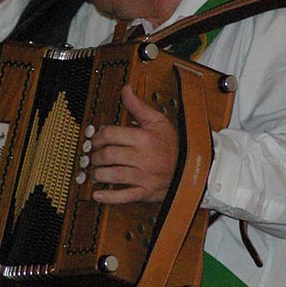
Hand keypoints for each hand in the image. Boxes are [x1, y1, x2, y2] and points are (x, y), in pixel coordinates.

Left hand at [88, 84, 178, 203]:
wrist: (193, 167)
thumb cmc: (173, 144)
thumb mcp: (157, 121)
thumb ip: (137, 105)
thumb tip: (125, 89)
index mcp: (144, 138)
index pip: (110, 135)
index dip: (96, 137)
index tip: (94, 140)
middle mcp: (143, 157)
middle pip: (108, 155)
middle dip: (95, 156)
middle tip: (92, 156)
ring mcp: (144, 176)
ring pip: (112, 175)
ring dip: (98, 174)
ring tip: (96, 171)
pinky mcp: (145, 192)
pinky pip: (123, 196)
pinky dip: (108, 197)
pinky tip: (97, 194)